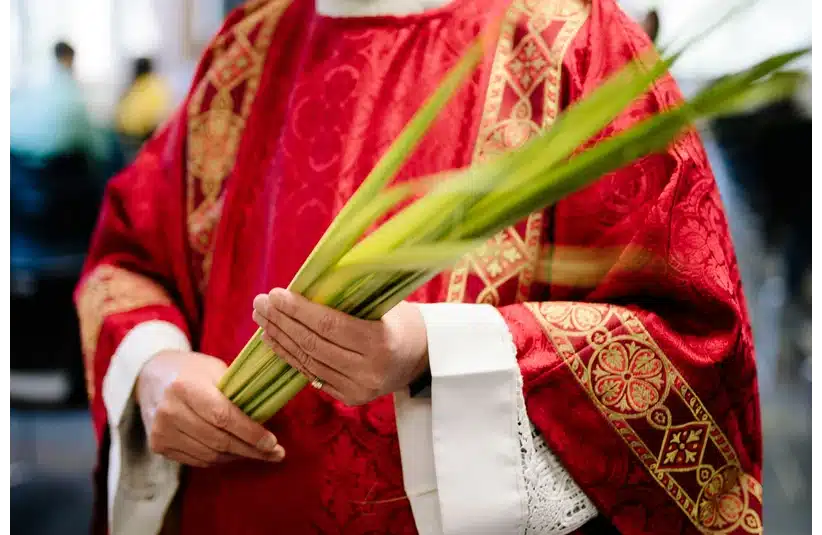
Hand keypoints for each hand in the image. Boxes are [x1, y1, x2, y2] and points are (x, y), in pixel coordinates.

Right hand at [136, 350, 284, 466]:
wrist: (151, 376)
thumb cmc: (192, 370)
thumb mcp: (215, 369)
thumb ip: (236, 392)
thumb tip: (267, 417)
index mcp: (186, 387)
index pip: (223, 416)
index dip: (250, 433)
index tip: (273, 443)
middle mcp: (170, 411)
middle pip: (218, 440)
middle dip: (251, 450)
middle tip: (275, 454)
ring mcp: (161, 431)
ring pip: (210, 455)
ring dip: (238, 457)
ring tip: (258, 453)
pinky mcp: (159, 445)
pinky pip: (197, 460)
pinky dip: (220, 459)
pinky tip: (234, 453)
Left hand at [252, 289, 428, 405]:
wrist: (424, 357)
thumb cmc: (402, 320)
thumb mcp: (385, 303)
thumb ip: (351, 297)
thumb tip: (308, 281)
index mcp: (381, 343)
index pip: (330, 326)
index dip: (299, 310)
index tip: (276, 294)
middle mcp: (368, 371)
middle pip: (314, 345)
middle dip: (282, 322)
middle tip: (261, 302)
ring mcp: (358, 389)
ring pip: (308, 362)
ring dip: (280, 338)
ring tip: (262, 318)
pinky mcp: (349, 398)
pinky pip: (312, 375)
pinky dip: (289, 356)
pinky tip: (273, 339)